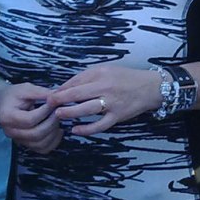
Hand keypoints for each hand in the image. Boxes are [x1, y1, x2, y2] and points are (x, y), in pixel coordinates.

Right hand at [0, 81, 62, 153]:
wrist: (5, 103)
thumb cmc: (15, 95)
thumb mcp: (26, 88)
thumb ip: (40, 92)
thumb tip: (58, 95)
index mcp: (8, 117)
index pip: (29, 120)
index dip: (45, 112)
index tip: (53, 102)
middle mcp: (11, 131)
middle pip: (35, 134)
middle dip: (51, 123)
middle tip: (59, 111)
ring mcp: (18, 140)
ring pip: (40, 144)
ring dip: (54, 132)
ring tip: (58, 120)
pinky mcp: (26, 144)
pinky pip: (42, 149)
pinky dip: (54, 142)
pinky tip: (57, 130)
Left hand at [48, 62, 163, 135]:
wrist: (150, 88)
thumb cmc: (126, 78)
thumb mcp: (106, 70)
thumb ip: (87, 77)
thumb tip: (64, 88)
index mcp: (101, 74)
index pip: (76, 81)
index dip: (60, 89)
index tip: (50, 95)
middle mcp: (106, 87)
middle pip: (77, 94)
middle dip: (59, 100)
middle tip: (48, 105)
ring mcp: (112, 103)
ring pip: (86, 109)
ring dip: (69, 113)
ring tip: (58, 115)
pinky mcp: (117, 116)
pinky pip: (99, 125)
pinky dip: (86, 129)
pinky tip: (75, 130)